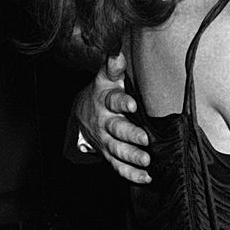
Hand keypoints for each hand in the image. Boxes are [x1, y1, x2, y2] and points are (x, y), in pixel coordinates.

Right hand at [74, 51, 151, 183]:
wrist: (83, 113)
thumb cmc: (103, 93)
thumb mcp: (106, 79)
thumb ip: (113, 67)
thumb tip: (117, 51)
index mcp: (105, 101)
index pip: (113, 101)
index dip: (122, 103)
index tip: (133, 104)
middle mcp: (105, 122)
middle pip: (116, 129)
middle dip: (130, 135)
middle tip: (145, 139)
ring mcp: (106, 140)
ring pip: (118, 150)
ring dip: (132, 156)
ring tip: (147, 161)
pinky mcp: (109, 154)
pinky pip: (118, 166)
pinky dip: (131, 174)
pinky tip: (146, 177)